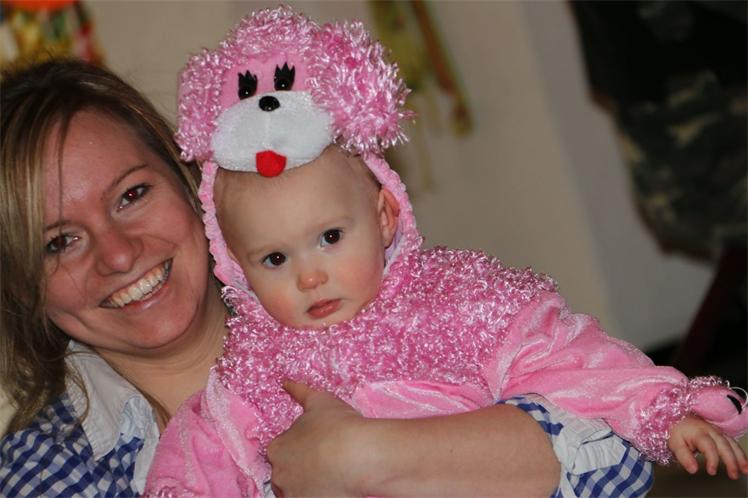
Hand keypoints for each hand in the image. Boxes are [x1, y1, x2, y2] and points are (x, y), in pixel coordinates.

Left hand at [267, 382, 366, 497]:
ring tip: (332, 475)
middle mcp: (279, 475)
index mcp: (277, 448)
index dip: (299, 445)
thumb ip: (299, 392)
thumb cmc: (337, 425)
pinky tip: (335, 487)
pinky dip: (321, 493)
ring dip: (309, 483)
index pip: (280, 449)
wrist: (358, 456)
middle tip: (325, 460)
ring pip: (296, 490)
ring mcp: (294, 495)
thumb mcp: (319, 401)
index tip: (316, 444)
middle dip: (301, 467)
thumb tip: (286, 382)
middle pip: (285, 472)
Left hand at [668, 415, 747, 478]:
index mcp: (698, 432)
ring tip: (745, 470)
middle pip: (724, 444)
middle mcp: (710, 430)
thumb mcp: (675, 444)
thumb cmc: (676, 432)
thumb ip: (684, 457)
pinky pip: (733, 442)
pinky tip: (744, 463)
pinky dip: (740, 453)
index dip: (712, 459)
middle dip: (731, 460)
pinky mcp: (720, 434)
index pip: (708, 446)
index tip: (711, 472)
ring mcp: (717, 431)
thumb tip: (693, 469)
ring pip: (732, 443)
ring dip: (740, 457)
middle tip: (733, 475)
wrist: (677, 418)